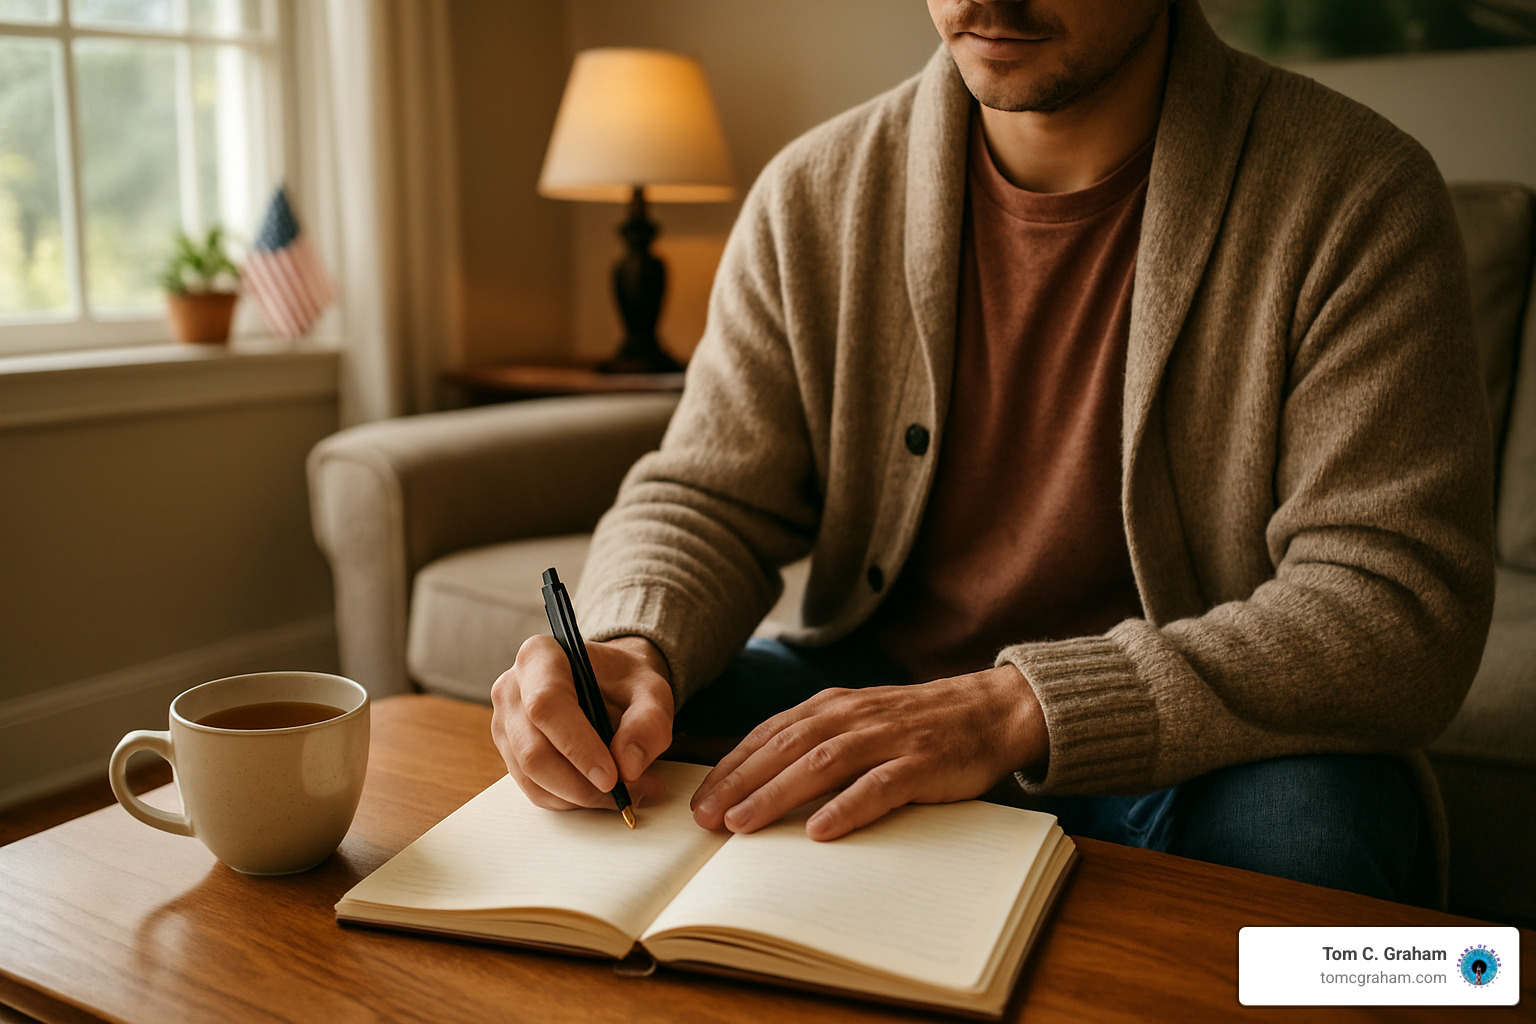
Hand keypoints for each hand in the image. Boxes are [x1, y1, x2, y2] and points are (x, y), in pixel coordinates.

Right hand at [491, 634, 674, 810]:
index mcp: (540, 656)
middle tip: (628, 794)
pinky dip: (571, 800)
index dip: (578, 746)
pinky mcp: (510, 753)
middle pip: (534, 751)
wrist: (607, 684)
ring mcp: (505, 724)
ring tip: (626, 793)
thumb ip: (648, 722)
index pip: (547, 705)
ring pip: (532, 778)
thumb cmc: (624, 681)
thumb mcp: (651, 690)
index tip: (612, 777)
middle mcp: (512, 689)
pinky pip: (534, 789)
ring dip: (581, 796)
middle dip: (582, 784)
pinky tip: (600, 792)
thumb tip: (628, 767)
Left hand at [689, 665, 1046, 839]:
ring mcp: (889, 738)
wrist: (992, 710)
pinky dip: (846, 806)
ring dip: (777, 793)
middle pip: (786, 747)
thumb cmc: (919, 724)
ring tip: (743, 824)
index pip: (771, 733)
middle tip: (705, 818)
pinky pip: (879, 786)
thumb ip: (818, 740)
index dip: (733, 765)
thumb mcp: (862, 720)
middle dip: (740, 782)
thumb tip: (761, 779)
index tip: (701, 797)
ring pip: (822, 763)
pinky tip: (819, 830)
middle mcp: (855, 716)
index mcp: (834, 706)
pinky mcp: (922, 762)